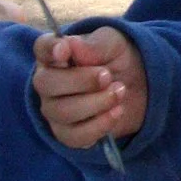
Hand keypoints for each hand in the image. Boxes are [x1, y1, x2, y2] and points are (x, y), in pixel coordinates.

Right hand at [33, 26, 146, 146]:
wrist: (139, 86)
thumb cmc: (117, 58)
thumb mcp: (113, 43)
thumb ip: (95, 44)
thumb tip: (73, 45)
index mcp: (55, 53)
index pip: (42, 48)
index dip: (50, 49)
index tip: (65, 50)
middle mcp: (48, 82)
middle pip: (45, 83)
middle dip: (80, 81)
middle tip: (108, 76)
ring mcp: (55, 110)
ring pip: (62, 112)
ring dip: (96, 103)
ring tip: (119, 91)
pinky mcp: (69, 133)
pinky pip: (75, 137)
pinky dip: (99, 125)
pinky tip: (117, 111)